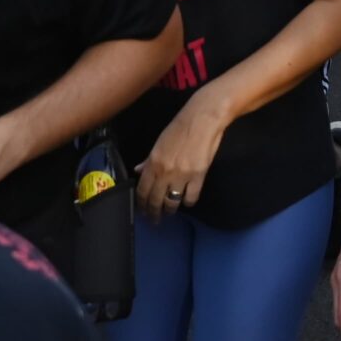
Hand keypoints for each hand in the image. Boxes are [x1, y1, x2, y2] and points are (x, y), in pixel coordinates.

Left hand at [136, 87, 231, 217]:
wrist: (202, 120)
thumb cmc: (180, 127)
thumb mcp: (160, 142)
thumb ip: (148, 159)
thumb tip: (138, 171)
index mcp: (153, 163)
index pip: (143, 190)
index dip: (142, 204)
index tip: (143, 211)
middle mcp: (164, 172)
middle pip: (156, 200)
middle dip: (154, 213)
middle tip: (154, 220)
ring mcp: (182, 176)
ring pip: (172, 202)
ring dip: (170, 210)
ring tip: (170, 212)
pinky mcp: (198, 177)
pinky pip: (191, 197)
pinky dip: (188, 202)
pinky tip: (186, 201)